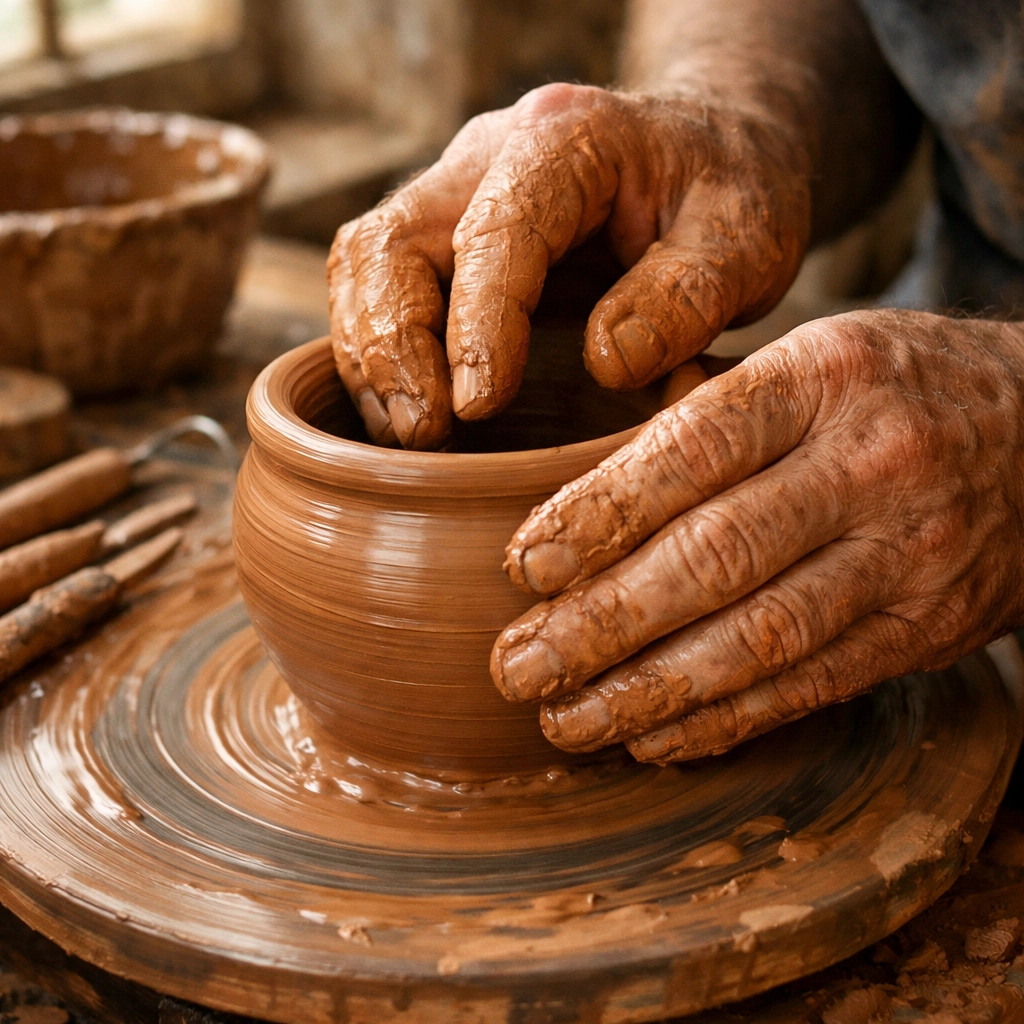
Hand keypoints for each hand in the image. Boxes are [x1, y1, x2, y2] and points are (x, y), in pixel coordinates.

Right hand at [327, 83, 809, 448]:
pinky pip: (380, 292)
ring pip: (366, 265)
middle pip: (390, 241)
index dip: (477, 323)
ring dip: (373, 358)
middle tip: (423, 433)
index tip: (479, 405)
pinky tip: (412, 418)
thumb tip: (604, 362)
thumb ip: (685, 296)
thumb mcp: (746, 242)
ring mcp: (457, 197)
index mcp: (566, 138)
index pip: (495, 229)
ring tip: (411, 437)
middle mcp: (489, 158)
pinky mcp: (446, 243)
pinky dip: (381, 359)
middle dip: (391, 346)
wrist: (712, 164)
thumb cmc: (729, 199)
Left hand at [490, 310, 1023, 761]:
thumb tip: (576, 491)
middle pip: (715, 557)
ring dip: (650, 693)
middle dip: (601, 624)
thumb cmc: (888, 389)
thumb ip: (701, 414)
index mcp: (822, 377)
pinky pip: (813, 685)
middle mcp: (871, 465)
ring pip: (760, 639)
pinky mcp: (930, 630)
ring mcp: (909, 556)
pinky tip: (654, 739)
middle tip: (516, 667)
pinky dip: (725, 720)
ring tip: (565, 721)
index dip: (596, 516)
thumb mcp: (805, 360)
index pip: (690, 451)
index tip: (520, 569)